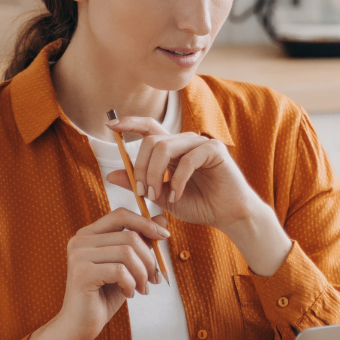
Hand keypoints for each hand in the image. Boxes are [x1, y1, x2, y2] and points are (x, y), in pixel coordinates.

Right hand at [25, 208, 168, 339]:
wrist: (80, 325)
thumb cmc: (104, 295)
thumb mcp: (127, 266)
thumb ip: (141, 242)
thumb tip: (162, 219)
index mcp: (89, 234)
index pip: (121, 214)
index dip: (146, 223)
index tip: (164, 237)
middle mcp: (80, 240)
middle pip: (129, 236)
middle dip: (149, 259)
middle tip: (153, 278)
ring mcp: (78, 255)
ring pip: (127, 252)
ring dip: (142, 273)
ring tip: (142, 288)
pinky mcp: (81, 273)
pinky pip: (120, 271)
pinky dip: (131, 284)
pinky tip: (129, 294)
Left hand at [108, 116, 292, 275]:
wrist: (228, 216)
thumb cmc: (200, 205)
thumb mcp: (162, 197)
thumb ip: (141, 184)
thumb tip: (112, 175)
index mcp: (173, 148)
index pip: (148, 127)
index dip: (130, 123)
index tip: (111, 125)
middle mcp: (185, 141)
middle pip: (151, 140)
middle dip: (141, 168)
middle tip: (142, 193)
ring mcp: (200, 143)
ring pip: (165, 147)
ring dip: (155, 174)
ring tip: (157, 196)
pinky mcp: (214, 150)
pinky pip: (187, 160)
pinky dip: (177, 181)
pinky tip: (177, 197)